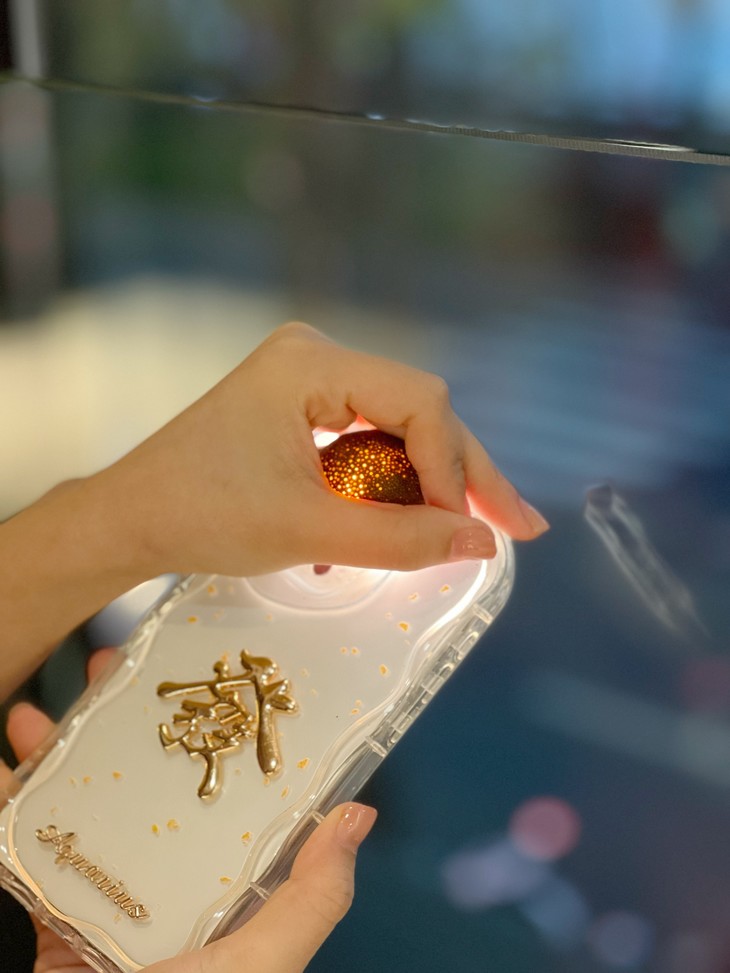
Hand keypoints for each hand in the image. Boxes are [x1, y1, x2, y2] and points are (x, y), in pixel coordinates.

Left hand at [0, 322, 547, 696]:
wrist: (130, 520)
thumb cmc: (199, 518)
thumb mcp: (306, 532)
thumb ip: (399, 540)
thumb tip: (484, 544)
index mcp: (311, 363)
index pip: (420, 402)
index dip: (454, 469)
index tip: (463, 531)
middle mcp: (315, 355)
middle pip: (419, 409)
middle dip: (466, 474)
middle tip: (518, 527)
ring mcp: (308, 377)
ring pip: (401, 425)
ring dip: (436, 480)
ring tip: (476, 530)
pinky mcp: (303, 404)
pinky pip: (371, 436)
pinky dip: (397, 479)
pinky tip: (422, 515)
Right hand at [1, 654, 376, 972]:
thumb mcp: (262, 960)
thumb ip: (311, 899)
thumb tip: (359, 815)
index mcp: (219, 888)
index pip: (216, 794)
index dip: (205, 734)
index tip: (193, 680)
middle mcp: (163, 887)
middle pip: (141, 790)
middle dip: (120, 729)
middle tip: (106, 671)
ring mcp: (103, 904)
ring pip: (78, 812)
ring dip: (55, 759)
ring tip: (37, 711)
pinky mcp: (49, 925)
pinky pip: (23, 858)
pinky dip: (9, 812)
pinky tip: (4, 770)